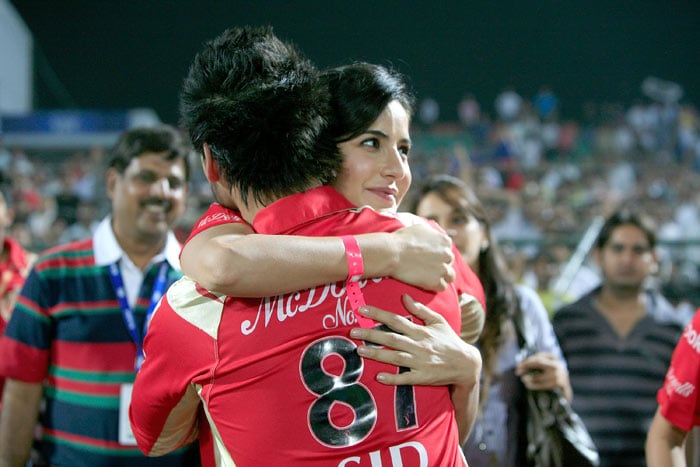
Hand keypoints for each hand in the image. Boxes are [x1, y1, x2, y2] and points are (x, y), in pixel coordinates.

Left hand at [349, 294, 480, 388]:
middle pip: (391, 338)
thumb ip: (420, 310)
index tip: (362, 309)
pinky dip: (393, 378)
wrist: (466, 364)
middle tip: (353, 331)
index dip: (379, 314)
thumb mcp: (438, 321)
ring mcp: (420, 362)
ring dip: (377, 354)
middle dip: (371, 334)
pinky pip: (405, 378)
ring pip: (395, 357)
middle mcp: (419, 345)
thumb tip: (404, 296)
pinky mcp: (423, 377)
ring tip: (359, 351)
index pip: (396, 320)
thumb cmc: (449, 340)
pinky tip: (379, 377)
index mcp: (421, 331)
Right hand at [391, 224, 454, 291]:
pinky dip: (434, 287)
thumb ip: (432, 233)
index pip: (447, 250)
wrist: (393, 253)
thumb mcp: (420, 228)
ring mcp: (443, 269)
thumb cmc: (402, 239)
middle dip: (440, 265)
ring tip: (429, 278)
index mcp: (445, 241)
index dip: (438, 255)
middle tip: (427, 268)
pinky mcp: (437, 282)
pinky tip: (425, 283)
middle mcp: (448, 254)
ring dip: (441, 277)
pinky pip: (442, 287)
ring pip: (450, 277)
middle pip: (449, 263)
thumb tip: (433, 236)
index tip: (429, 258)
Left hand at [515, 351, 570, 397]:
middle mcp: (556, 364)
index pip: (537, 357)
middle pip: (538, 362)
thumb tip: (519, 365)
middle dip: (526, 366)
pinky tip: (528, 385)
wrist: (564, 391)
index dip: (526, 361)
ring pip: (539, 375)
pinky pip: (543, 385)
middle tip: (517, 371)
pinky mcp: (559, 384)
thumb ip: (534, 364)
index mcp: (552, 357)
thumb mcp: (544, 367)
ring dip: (529, 378)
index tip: (518, 366)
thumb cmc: (549, 377)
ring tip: (523, 379)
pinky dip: (534, 385)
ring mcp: (559, 374)